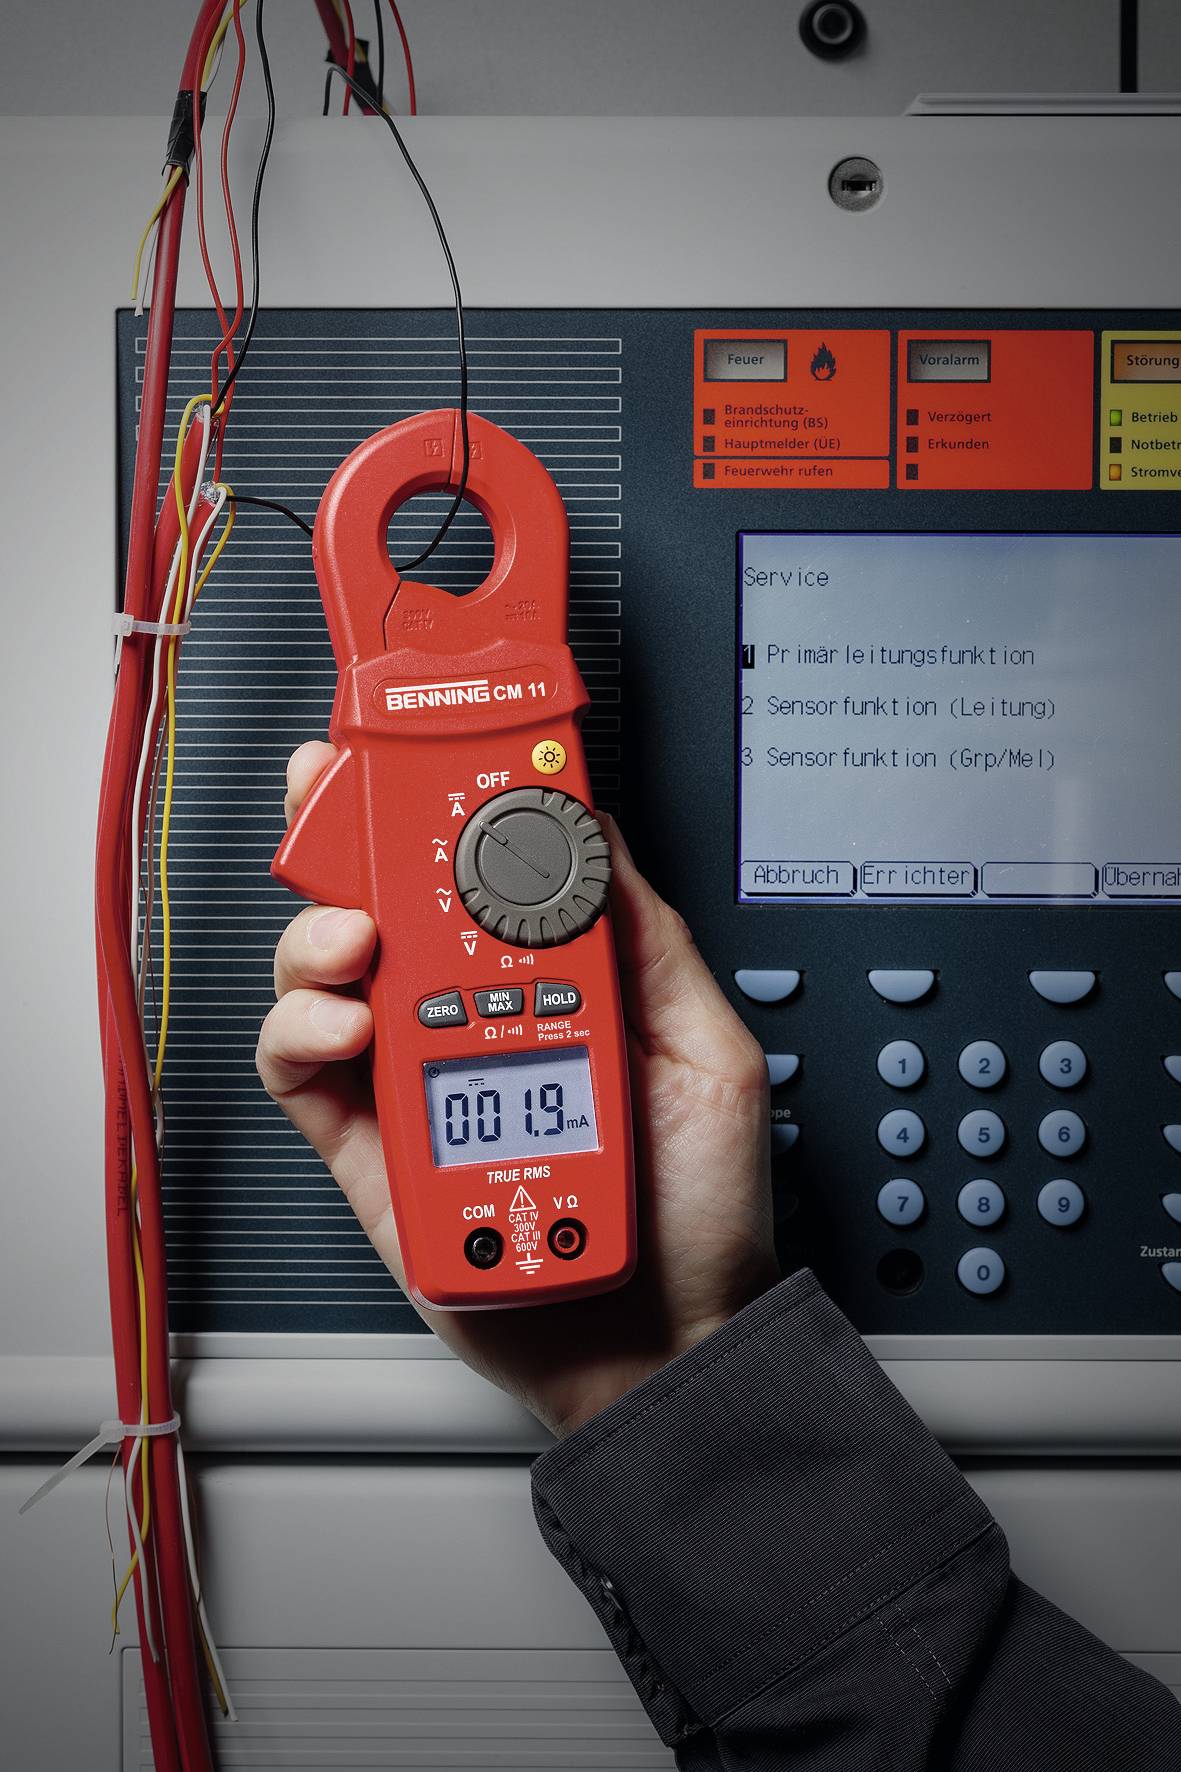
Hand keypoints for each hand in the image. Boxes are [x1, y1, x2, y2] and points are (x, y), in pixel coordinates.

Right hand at [257, 741, 779, 1436]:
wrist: (668, 1341)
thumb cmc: (698, 1210)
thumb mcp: (708, 1049)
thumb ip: (649, 943)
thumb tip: (598, 838)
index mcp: (548, 984)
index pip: (480, 873)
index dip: (442, 803)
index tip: (429, 746)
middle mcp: (471, 1018)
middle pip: (383, 901)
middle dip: (347, 831)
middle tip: (341, 795)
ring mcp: (414, 1078)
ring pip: (322, 975)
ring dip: (322, 933)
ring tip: (363, 940)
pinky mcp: (367, 1147)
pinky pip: (301, 1074)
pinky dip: (300, 1031)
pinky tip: (347, 1020)